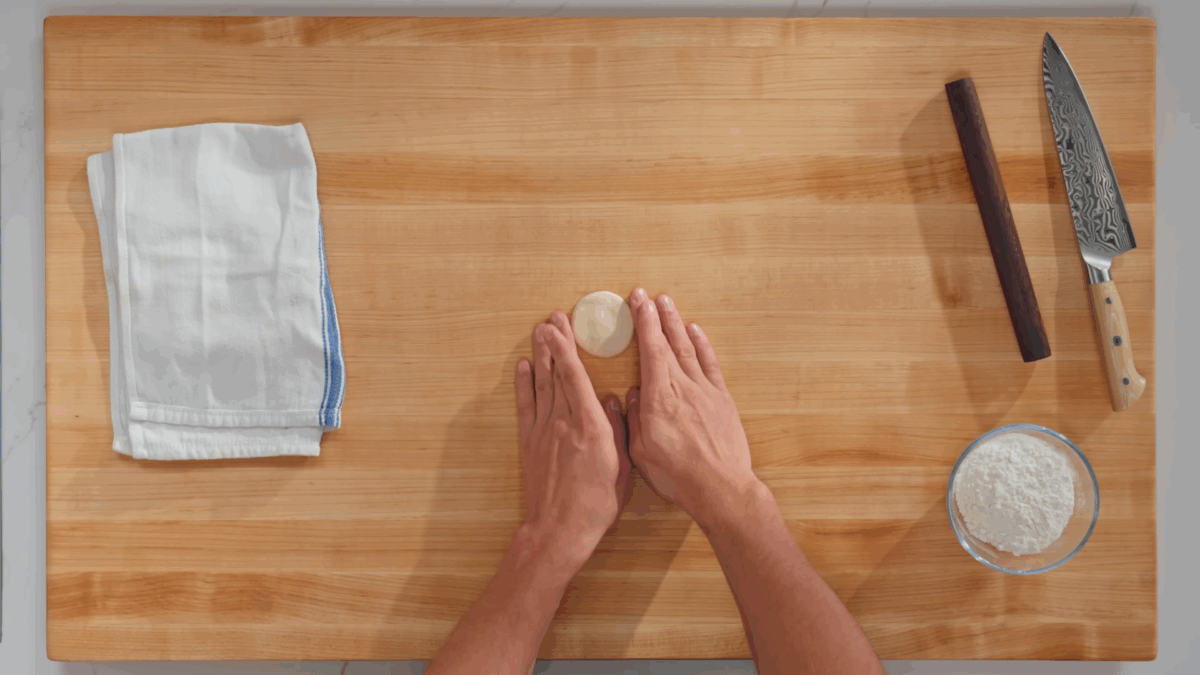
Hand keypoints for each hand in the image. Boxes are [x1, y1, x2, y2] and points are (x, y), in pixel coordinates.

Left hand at [515, 312, 632, 569]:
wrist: (560, 530)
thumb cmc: (597, 503)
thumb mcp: (622, 467)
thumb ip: (618, 430)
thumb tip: (614, 401)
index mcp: (590, 425)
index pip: (575, 376)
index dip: (567, 348)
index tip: (562, 325)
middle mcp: (564, 421)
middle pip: (556, 373)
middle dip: (554, 343)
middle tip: (552, 318)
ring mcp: (543, 430)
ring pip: (540, 384)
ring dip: (539, 356)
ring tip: (538, 331)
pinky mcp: (530, 443)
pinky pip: (525, 406)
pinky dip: (523, 385)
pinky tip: (523, 367)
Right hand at [625, 288, 760, 527]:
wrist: (721, 487)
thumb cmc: (678, 475)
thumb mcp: (641, 453)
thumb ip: (634, 420)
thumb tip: (632, 395)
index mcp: (658, 399)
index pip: (650, 351)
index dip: (643, 323)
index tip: (637, 301)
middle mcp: (682, 388)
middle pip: (667, 343)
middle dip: (655, 316)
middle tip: (645, 295)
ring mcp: (705, 391)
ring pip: (688, 348)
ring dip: (676, 324)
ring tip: (667, 303)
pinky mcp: (722, 399)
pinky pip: (710, 365)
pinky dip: (703, 345)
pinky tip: (695, 331)